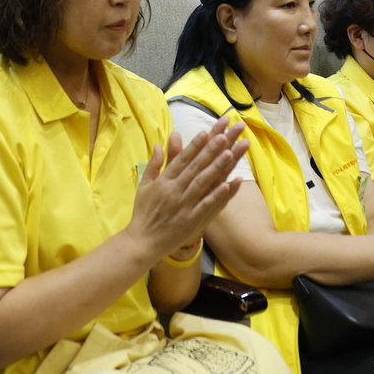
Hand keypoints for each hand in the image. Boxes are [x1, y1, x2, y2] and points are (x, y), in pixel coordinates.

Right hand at [128, 117, 247, 258]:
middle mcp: (175, 190)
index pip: (182, 159)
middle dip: (211, 150)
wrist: (143, 241)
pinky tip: (230, 184)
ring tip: (231, 153)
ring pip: (203, 183)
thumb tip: (160, 143)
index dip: (195, 145)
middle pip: (196, 167)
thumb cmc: (144, 212)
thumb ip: (154, 164)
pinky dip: (218, 195)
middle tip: (225, 136)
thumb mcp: (144, 185)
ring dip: (217, 167)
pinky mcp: (192, 221)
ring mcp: (185, 206)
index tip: (207, 131)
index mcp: (164, 180)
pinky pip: (207, 206)